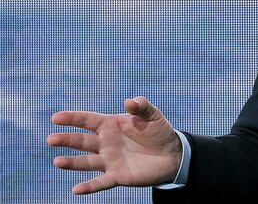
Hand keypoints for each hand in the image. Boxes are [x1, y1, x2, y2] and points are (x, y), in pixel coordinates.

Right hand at [48, 96, 182, 194]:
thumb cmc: (159, 131)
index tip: (55, 118)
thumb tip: (129, 101)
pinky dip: (89, 187)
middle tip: (51, 139)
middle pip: (82, 141)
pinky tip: (76, 190)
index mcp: (111, 125)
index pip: (88, 120)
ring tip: (58, 162)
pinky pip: (100, 182)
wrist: (172, 154)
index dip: (72, 118)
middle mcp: (106, 143)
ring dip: (72, 163)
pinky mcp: (117, 175)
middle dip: (67, 140)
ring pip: (86, 162)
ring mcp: (109, 160)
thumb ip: (141, 106)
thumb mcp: (152, 115)